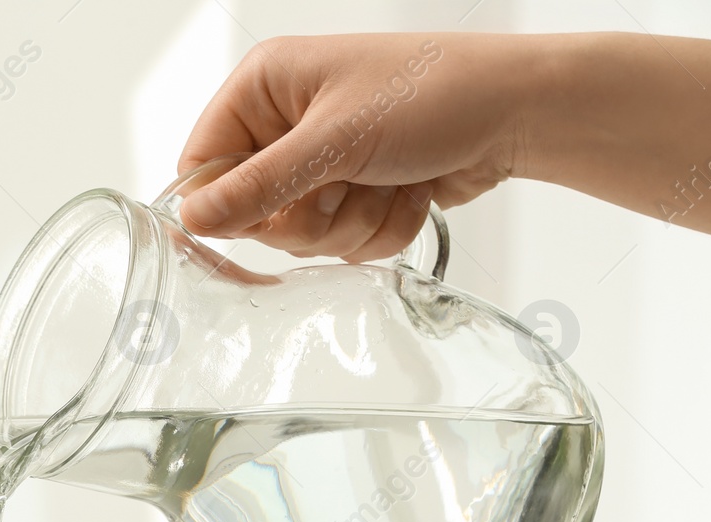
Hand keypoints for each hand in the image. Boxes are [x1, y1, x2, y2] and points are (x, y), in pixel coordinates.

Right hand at [177, 34, 530, 260]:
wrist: (519, 112)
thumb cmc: (435, 94)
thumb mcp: (335, 140)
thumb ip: (257, 186)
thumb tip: (191, 218)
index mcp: (266, 87)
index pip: (202, 163)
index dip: (223, 204)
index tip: (257, 222)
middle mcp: (287, 124)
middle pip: (252, 212)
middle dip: (310, 214)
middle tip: (347, 183)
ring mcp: (323, 163)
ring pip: (302, 238)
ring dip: (352, 222)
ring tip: (390, 179)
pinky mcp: (356, 194)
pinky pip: (342, 244)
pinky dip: (380, 228)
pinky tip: (409, 190)